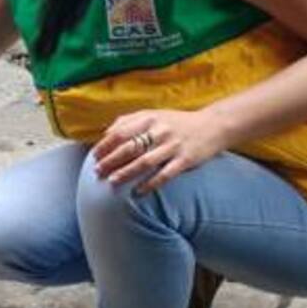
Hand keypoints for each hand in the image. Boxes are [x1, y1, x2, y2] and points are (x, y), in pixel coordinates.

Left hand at [92, 109, 228, 193]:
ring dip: (126, 173)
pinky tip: (138, 192)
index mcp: (150, 118)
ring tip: (112, 182)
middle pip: (129, 148)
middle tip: (97, 173)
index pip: (120, 132)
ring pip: (144, 162)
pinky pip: (165, 174)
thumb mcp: (154, 114)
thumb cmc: (176, 122)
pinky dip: (150, 184)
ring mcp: (173, 146)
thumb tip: (106, 132)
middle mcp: (160, 130)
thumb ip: (130, 120)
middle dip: (110, 161)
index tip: (94, 157)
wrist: (212, 126)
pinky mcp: (186, 160)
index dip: (105, 145)